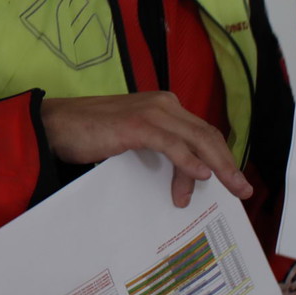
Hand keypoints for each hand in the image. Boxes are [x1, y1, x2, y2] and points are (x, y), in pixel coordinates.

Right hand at [40, 91, 253, 208]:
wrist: (53, 126)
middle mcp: (162, 104)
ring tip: (230, 189)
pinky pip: (172, 144)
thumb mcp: (131, 139)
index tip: (229, 182)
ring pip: (196, 139)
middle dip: (228, 163)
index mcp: (162, 105)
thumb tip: (183, 175)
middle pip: (207, 134)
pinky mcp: (136, 124)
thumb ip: (156, 148)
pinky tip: (200, 177)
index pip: (201, 132)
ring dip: (217, 166)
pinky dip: (190, 161)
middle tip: (242, 190)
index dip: (219, 157)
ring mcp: (150, 112)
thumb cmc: (86, 134)